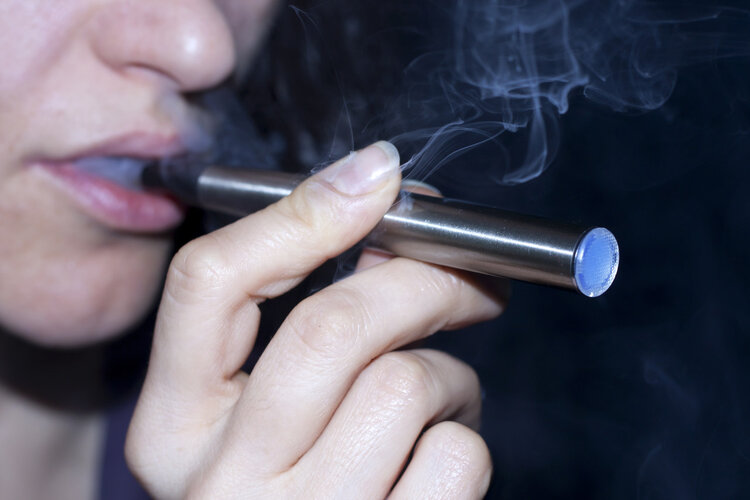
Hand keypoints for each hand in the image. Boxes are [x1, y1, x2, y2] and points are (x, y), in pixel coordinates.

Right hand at [126, 142, 507, 498]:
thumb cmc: (297, 488)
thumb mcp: (265, 412)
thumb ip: (304, 321)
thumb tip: (382, 218)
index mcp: (173, 429)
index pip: (208, 281)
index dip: (303, 213)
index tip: (376, 178)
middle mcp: (221, 485)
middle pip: (332, 327)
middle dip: (422, 279)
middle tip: (467, 277)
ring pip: (405, 386)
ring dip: (449, 376)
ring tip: (440, 399)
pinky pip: (456, 457)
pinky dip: (466, 440)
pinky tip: (440, 456)